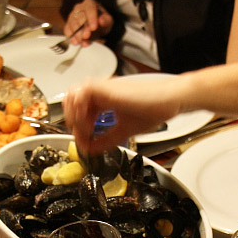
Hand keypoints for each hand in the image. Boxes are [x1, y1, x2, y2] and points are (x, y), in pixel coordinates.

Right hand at [63, 0, 112, 46]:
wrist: (96, 25)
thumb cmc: (102, 21)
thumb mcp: (108, 21)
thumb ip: (106, 20)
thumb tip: (101, 21)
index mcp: (90, 3)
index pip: (90, 9)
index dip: (91, 19)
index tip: (93, 28)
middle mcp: (79, 7)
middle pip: (79, 17)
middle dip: (83, 28)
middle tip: (86, 36)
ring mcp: (72, 15)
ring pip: (72, 24)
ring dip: (77, 34)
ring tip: (82, 41)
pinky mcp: (68, 24)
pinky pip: (67, 29)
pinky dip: (71, 37)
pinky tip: (75, 42)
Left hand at [65, 77, 183, 154]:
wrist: (168, 102)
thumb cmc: (153, 111)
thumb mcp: (123, 131)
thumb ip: (105, 140)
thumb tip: (89, 150)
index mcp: (103, 100)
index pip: (79, 111)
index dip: (78, 129)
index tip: (85, 143)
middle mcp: (100, 92)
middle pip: (70, 102)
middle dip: (72, 122)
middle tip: (83, 136)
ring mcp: (101, 88)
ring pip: (72, 96)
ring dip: (75, 115)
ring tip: (86, 130)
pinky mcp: (104, 87)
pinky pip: (80, 94)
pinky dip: (80, 111)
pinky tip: (90, 124)